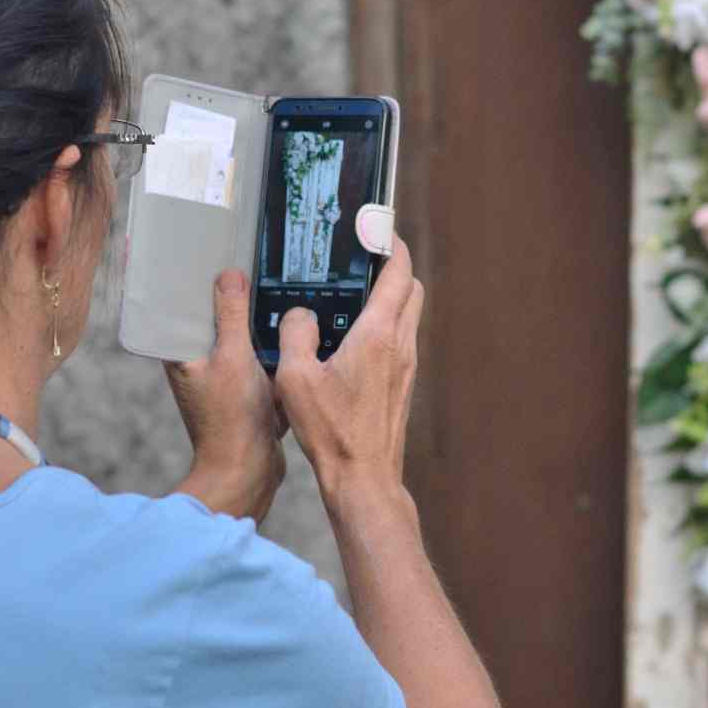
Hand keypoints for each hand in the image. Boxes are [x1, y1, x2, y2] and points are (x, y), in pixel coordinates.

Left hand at [164, 270, 287, 524]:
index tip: (209, 254)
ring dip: (254, 322)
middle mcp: (196, 363)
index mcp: (181, 353)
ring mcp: (221, 378)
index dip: (193, 279)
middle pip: (212, 318)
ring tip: (272, 291)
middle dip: (231, 297)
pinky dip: (269, 348)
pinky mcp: (244, 391)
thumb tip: (229, 275)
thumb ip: (233, 316)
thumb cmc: (232, 421)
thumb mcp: (235, 358)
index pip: (180, 304)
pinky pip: (257, 359)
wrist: (248, 472)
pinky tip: (287, 331)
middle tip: (249, 265)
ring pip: (238, 338)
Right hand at [273, 235, 422, 504]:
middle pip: (412, 289)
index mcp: (379, 335)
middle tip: (366, 258)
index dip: (391, 244)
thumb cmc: (331, 432)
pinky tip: (353, 339)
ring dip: (391, 298)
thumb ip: (295, 334)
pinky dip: (386, 327)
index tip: (378, 228)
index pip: (399, 273)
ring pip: (409, 316)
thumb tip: (301, 314)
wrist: (364, 478)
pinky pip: (400, 341)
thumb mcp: (295, 378)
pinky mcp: (403, 386)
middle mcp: (401, 346)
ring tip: (354, 296)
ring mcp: (406, 367)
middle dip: (395, 267)